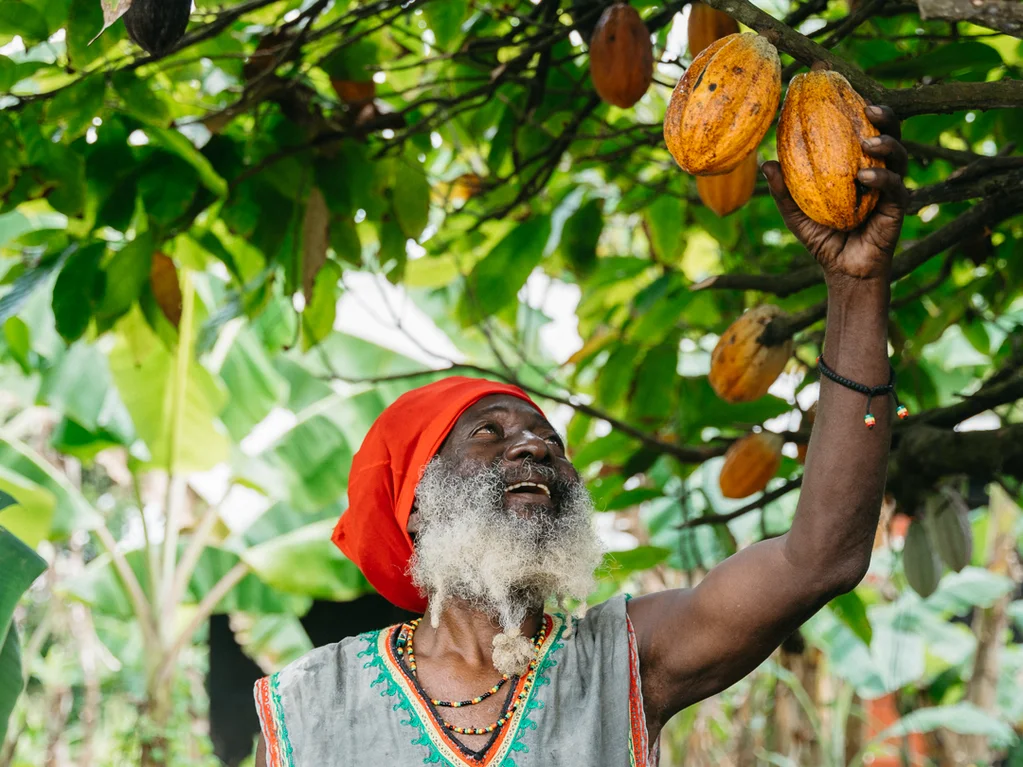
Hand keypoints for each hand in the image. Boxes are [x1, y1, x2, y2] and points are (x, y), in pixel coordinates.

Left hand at [761, 105, 908, 282]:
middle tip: (868, 108)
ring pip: (900, 154)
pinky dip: (882, 178)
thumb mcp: (795, 213)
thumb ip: (782, 190)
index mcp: (858, 164)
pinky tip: (866, 176)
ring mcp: (891, 187)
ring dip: (887, 143)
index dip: (858, 108)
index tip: (846, 90)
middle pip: (891, 133)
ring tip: (868, 142)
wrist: (842, 271)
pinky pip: (895, 186)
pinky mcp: (898, 207)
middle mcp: (879, 170)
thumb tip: (765, 162)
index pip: (862, 129)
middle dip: (885, 116)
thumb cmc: (822, 238)